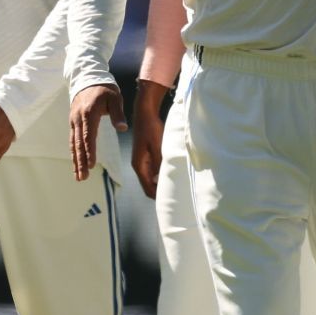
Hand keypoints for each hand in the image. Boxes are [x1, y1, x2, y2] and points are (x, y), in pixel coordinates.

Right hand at [69, 84, 125, 181]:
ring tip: (78, 176)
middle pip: (78, 144)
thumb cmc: (104, 88)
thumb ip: (117, 113)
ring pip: (73, 144)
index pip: (88, 136)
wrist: (87, 78)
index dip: (89, 151)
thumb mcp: (114, 97)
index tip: (91, 165)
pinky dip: (74, 152)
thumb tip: (122, 128)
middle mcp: (78, 119)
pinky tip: (76, 163)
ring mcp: (74, 121)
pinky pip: (72, 139)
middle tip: (82, 177)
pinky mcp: (73, 122)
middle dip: (80, 162)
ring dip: (76, 160)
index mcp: (89, 113)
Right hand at [130, 80, 168, 199]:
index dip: (158, 196)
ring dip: (162, 182)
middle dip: (161, 191)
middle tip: (176, 196)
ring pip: (152, 178)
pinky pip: (154, 170)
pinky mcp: (147, 155)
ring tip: (176, 186)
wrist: (145, 113)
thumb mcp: (158, 146)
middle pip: (149, 185)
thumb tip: (160, 180)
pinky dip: (162, 174)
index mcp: (139, 165)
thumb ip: (159, 163)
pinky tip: (173, 173)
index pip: (147, 188)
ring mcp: (143, 161)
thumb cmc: (151, 128)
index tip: (171, 201)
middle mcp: (139, 165)